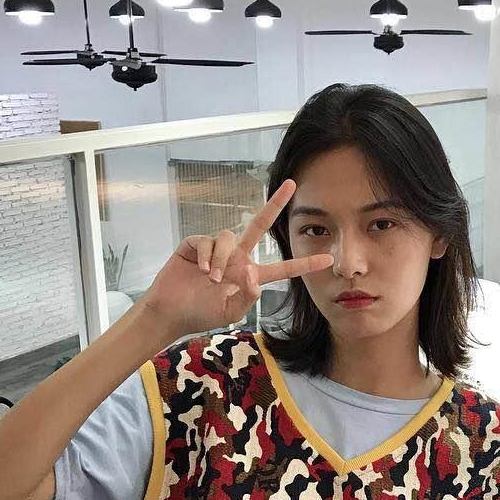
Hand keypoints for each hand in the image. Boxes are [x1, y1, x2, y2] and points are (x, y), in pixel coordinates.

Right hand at [137, 178, 332, 338]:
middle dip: (275, 204)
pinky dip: (204, 257)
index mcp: (250, 276)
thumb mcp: (230, 313)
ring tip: (212, 280)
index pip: (282, 269)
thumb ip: (246, 297)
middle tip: (291, 185)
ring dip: (221, 260)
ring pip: (228, 238)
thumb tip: (253, 273)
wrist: (171, 312)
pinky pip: (206, 241)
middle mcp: (237, 258)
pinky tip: (199, 270)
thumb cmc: (201, 314)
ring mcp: (217, 249)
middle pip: (259, 225)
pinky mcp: (195, 244)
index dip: (304, 264)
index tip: (328, 259)